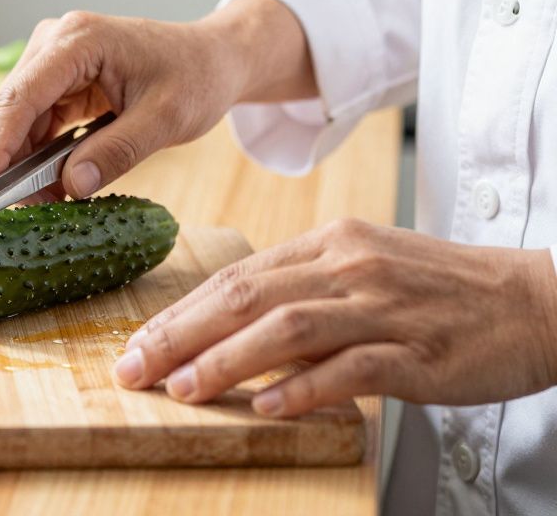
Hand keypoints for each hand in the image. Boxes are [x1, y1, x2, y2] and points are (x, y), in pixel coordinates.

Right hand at [0, 0, 315, 197]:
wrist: (214, 57)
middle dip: (8, 164)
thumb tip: (71, 187)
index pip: (20, 97)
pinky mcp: (58, 79)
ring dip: (23, 165)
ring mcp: (53, 59)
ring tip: (44, 207)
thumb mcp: (166, 120)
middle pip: (9, 110)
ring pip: (16, 121)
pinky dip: (38, 157)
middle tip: (21, 215)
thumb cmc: (198, 77)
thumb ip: (117, 152)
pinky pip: (34, 122)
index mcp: (78, 41)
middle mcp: (55, 43)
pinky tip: (53, 187)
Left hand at [114, 219, 556, 416]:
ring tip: (183, 390)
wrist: (536, 301)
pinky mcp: (418, 351)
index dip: (180, 313)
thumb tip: (232, 324)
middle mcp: (349, 267)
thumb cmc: (443, 291)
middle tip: (133, 368)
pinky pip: (352, 367)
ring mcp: (384, 307)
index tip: (136, 344)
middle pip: (246, 296)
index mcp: (330, 244)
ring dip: (227, 360)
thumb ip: (301, 291)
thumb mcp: (364, 270)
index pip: (237, 277)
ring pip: (288, 327)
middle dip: (180, 335)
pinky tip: (268, 407)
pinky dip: (305, 388)